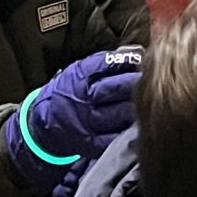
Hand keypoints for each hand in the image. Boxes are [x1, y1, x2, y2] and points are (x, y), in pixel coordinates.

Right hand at [2, 47, 145, 195]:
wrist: (43, 124)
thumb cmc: (67, 92)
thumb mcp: (79, 71)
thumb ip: (106, 62)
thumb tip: (138, 53)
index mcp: (79, 77)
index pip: (108, 64)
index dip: (129, 60)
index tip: (143, 58)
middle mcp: (83, 99)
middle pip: (118, 88)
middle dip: (138, 83)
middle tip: (153, 80)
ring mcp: (88, 122)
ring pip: (121, 113)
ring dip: (138, 107)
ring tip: (150, 101)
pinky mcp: (91, 143)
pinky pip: (117, 136)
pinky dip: (130, 129)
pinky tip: (138, 123)